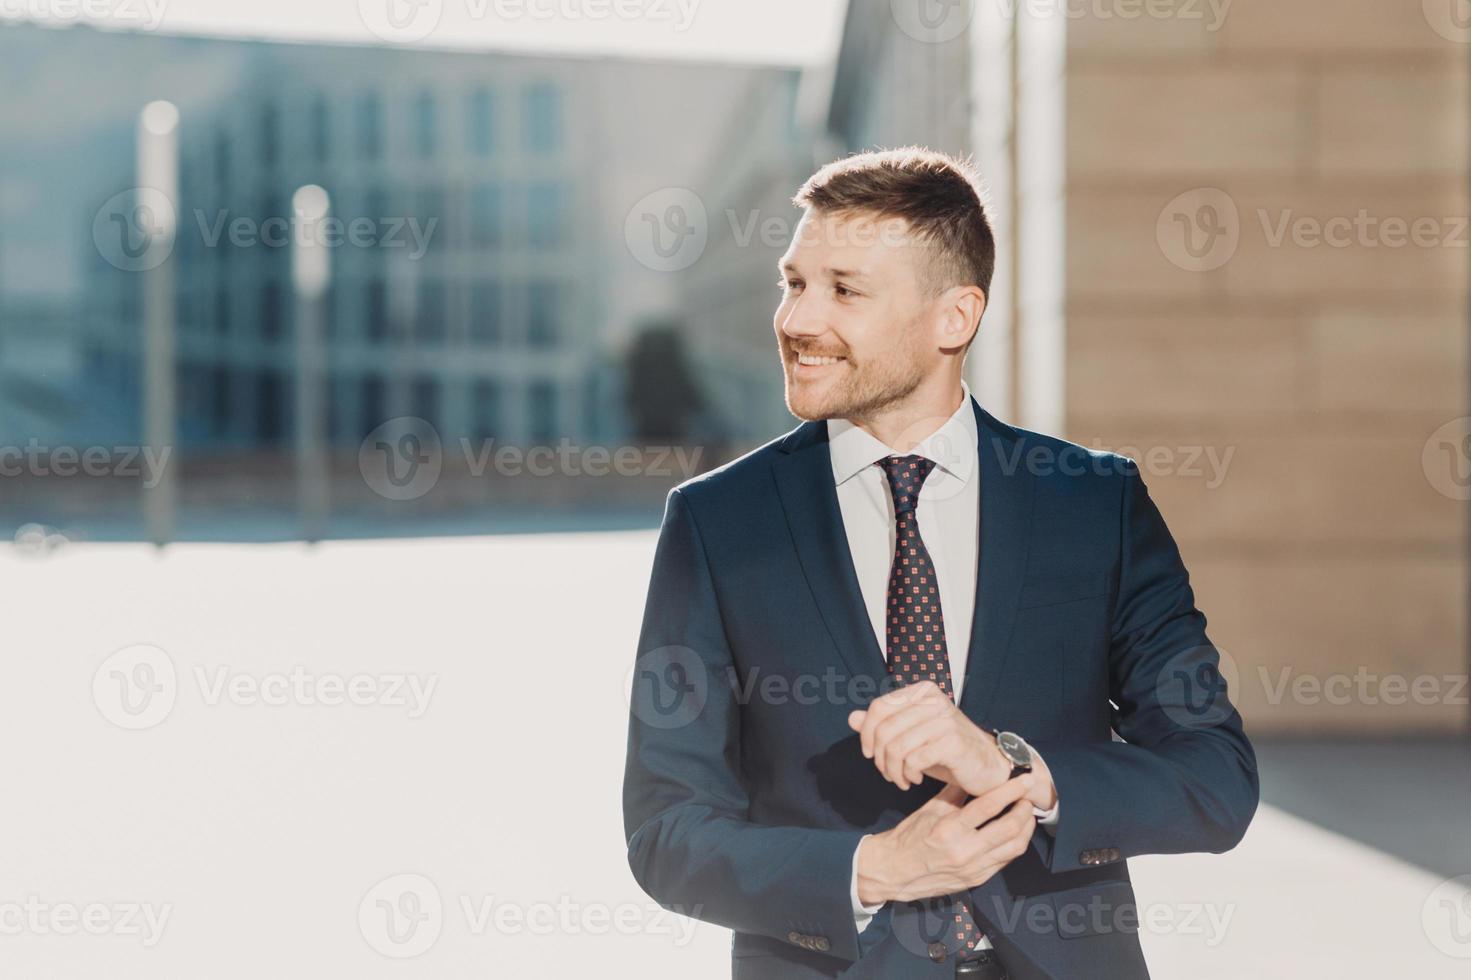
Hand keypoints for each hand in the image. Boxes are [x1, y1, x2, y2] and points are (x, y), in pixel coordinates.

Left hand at [848, 681, 1008, 795]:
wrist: (987, 766)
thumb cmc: (945, 750)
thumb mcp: (910, 735)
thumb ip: (882, 725)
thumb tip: (851, 718)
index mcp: (922, 692)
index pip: (878, 707)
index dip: (866, 734)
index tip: (869, 754)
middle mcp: (934, 700)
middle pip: (884, 730)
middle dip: (880, 758)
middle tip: (888, 773)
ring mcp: (944, 719)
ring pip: (896, 747)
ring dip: (893, 771)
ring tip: (901, 779)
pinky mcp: (953, 741)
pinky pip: (913, 760)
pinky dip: (908, 775)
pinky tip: (915, 779)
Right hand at [856, 778, 1036, 904]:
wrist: (894, 871)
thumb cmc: (909, 837)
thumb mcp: (929, 809)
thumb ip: (954, 792)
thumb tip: (974, 774)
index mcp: (949, 828)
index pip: (988, 806)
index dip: (1011, 791)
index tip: (1024, 780)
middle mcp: (964, 850)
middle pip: (1009, 829)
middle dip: (1025, 810)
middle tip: (1029, 798)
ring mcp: (973, 868)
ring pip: (1013, 848)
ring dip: (1025, 829)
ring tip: (1026, 815)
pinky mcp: (977, 879)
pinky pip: (1005, 861)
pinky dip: (1014, 844)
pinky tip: (1014, 833)